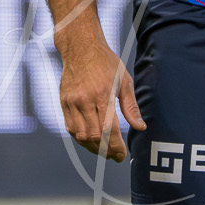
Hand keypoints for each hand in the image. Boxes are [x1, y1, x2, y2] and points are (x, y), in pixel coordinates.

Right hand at [58, 38, 143, 160]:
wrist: (81, 48)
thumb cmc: (106, 63)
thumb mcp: (124, 81)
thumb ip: (131, 107)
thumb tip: (141, 127)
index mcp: (102, 94)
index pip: (109, 129)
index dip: (116, 146)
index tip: (122, 155)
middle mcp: (85, 100)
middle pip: (95, 136)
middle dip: (106, 151)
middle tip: (115, 156)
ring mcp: (72, 102)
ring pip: (81, 136)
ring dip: (93, 148)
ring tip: (104, 151)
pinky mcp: (63, 103)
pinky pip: (70, 128)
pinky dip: (80, 139)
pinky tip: (90, 141)